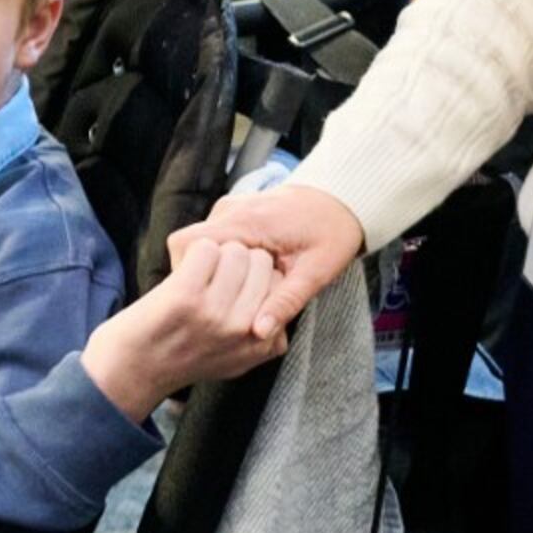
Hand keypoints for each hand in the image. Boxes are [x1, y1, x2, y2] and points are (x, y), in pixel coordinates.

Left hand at [83, 238, 288, 420]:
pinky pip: (206, 249)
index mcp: (262, 344)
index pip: (283, 285)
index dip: (257, 274)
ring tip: (198, 273)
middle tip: (215, 275)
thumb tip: (277, 317)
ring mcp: (216, 313)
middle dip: (240, 258)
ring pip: (237, 251)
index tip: (236, 282)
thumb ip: (260, 341)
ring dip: (215, 253)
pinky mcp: (186, 297)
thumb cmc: (179, 357)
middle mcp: (244, 330)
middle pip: (262, 262)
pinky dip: (194, 251)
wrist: (129, 370)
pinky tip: (183, 270)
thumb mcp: (232, 361)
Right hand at [169, 179, 369, 348]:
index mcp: (247, 222)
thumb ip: (285, 302)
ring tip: (244, 287)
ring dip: (217, 270)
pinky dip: (225, 261)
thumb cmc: (333, 233)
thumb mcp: (316, 273)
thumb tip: (259, 332)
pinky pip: (215, 240)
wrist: (343, 199)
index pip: (189, 245)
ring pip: (202, 246)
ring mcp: (230, 208)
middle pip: (190, 247)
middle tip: (232, 300)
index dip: (192, 275)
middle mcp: (230, 210)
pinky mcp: (234, 212)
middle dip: (207, 277)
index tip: (211, 298)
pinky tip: (247, 274)